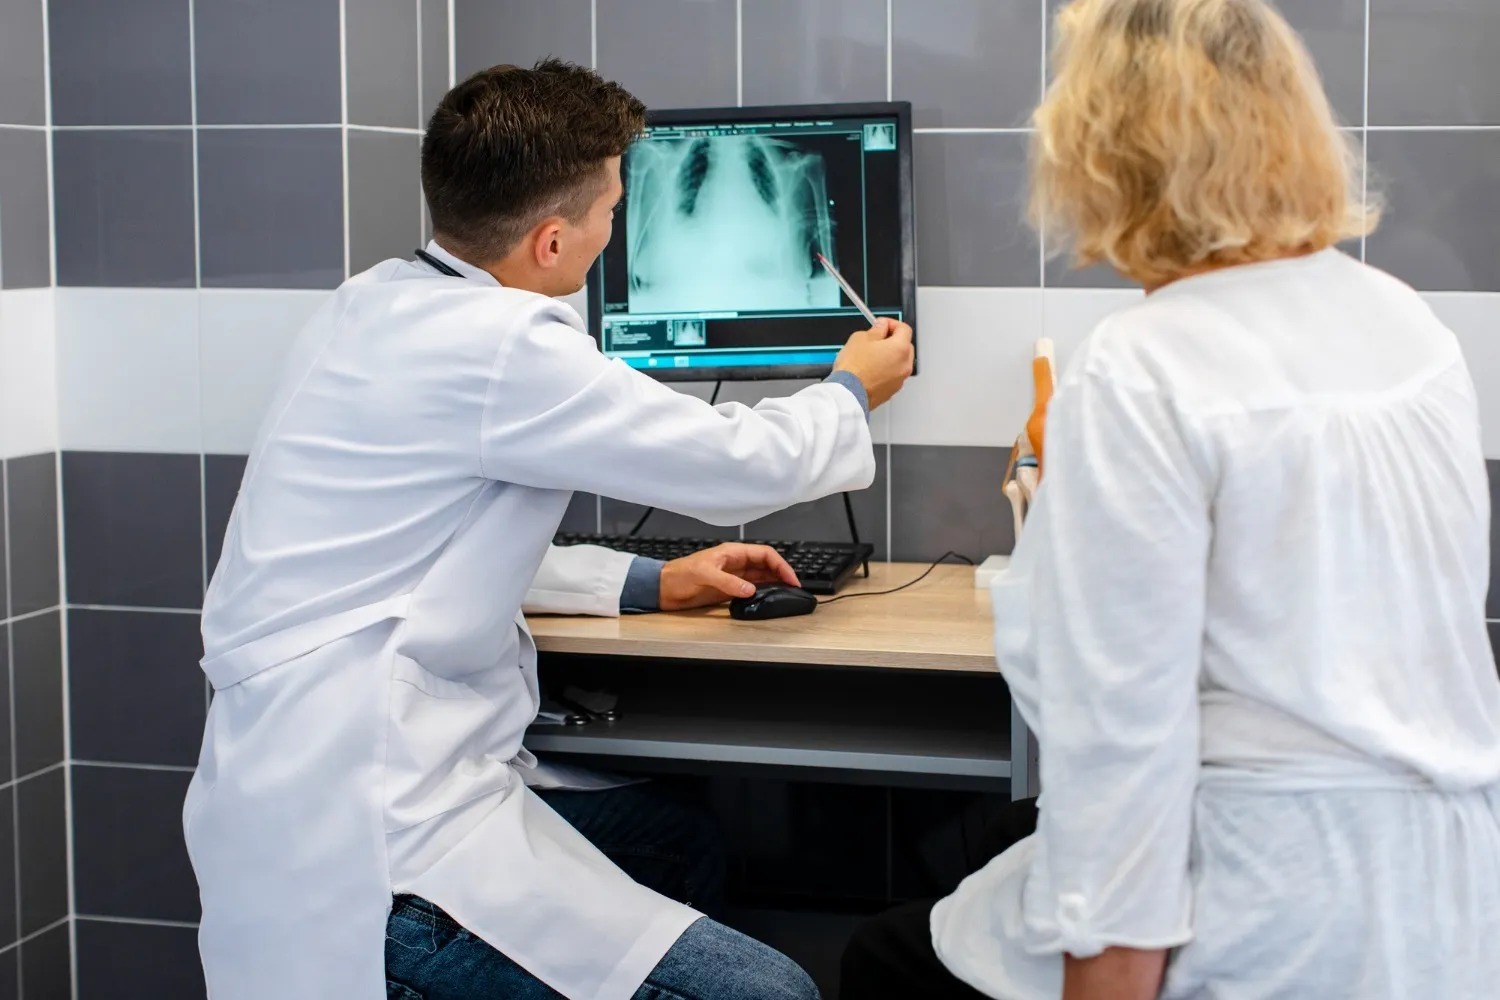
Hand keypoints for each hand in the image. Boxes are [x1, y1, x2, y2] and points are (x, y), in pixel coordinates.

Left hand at [659, 543, 800, 611]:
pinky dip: (762, 593)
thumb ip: (728, 582)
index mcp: (732, 552)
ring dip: (775, 583)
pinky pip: (751, 589)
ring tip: (787, 593)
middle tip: (794, 587)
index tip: (790, 577)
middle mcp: (735, 563)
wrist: (664, 588)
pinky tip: (769, 598)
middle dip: (782, 574)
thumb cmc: (679, 574)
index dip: (780, 564)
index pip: (764, 554)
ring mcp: (733, 577)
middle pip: (766, 565)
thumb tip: (750, 589)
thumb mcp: (704, 574)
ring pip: (761, 577)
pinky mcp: (728, 590)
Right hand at [833, 318, 914, 409]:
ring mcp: (899, 380)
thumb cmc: (854, 369)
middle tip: (876, 339)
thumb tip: (880, 328)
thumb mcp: (860, 338)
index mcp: (900, 348)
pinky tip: (870, 369)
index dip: (891, 323)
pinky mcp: (891, 391)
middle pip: (905, 346)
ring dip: (889, 356)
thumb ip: (875, 330)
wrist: (848, 394)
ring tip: (870, 356)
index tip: (881, 324)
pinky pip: (892, 375)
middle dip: (892, 340)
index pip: (904, 328)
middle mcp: (904, 365)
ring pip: (899, 362)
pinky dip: (885, 370)